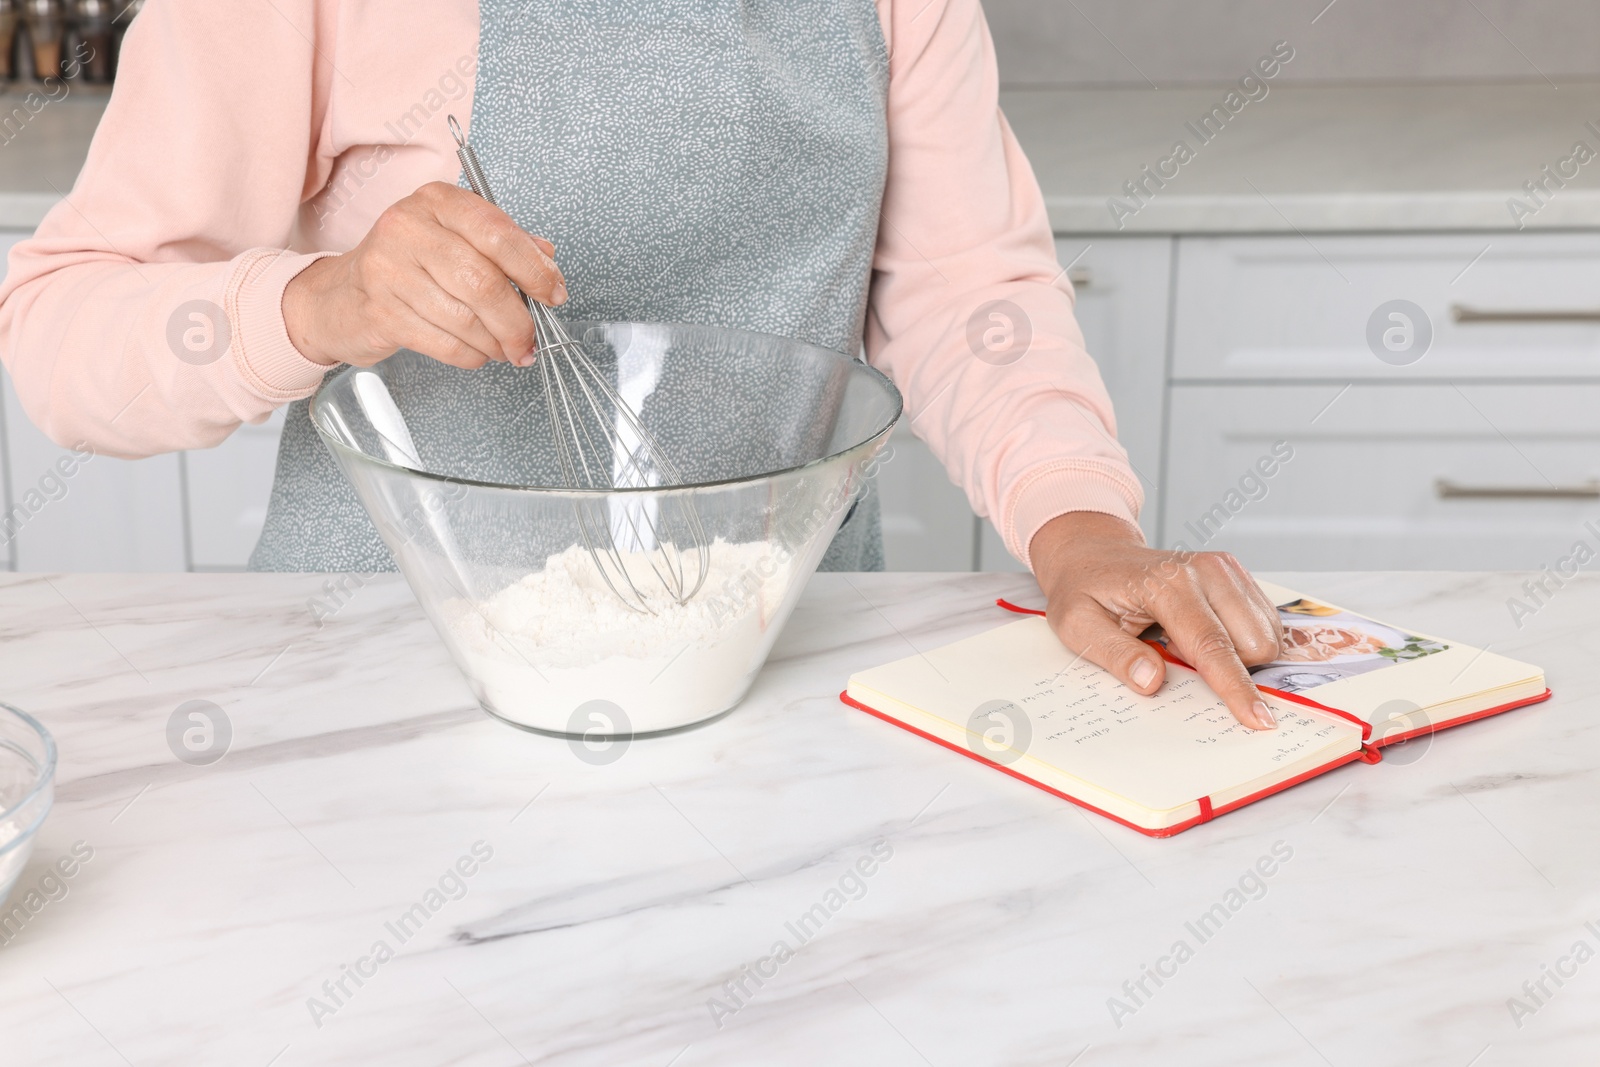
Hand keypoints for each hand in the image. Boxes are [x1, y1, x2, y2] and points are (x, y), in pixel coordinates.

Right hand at [283, 181, 565, 369]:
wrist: (340, 295)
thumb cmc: (407, 265)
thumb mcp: (454, 238)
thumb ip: (503, 244)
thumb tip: (548, 263)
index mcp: (437, 201)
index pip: (498, 234)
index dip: (535, 270)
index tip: (553, 294)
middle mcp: (408, 227)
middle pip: (484, 283)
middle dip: (517, 321)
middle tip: (530, 340)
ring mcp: (389, 269)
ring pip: (466, 319)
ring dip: (497, 343)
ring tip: (507, 349)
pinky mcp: (381, 312)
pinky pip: (445, 343)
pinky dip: (472, 355)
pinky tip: (478, 353)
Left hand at [1029, 512, 1284, 730]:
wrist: (1095, 555)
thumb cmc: (1085, 590)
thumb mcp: (1078, 627)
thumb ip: (1115, 654)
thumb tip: (1152, 680)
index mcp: (1168, 584)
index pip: (1212, 645)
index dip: (1236, 687)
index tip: (1259, 720)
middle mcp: (1206, 571)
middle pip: (1253, 643)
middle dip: (1227, 667)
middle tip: (1173, 653)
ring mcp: (1226, 569)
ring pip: (1266, 635)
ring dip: (1233, 653)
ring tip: (1183, 639)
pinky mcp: (1237, 575)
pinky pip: (1264, 624)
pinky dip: (1238, 639)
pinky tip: (1200, 629)